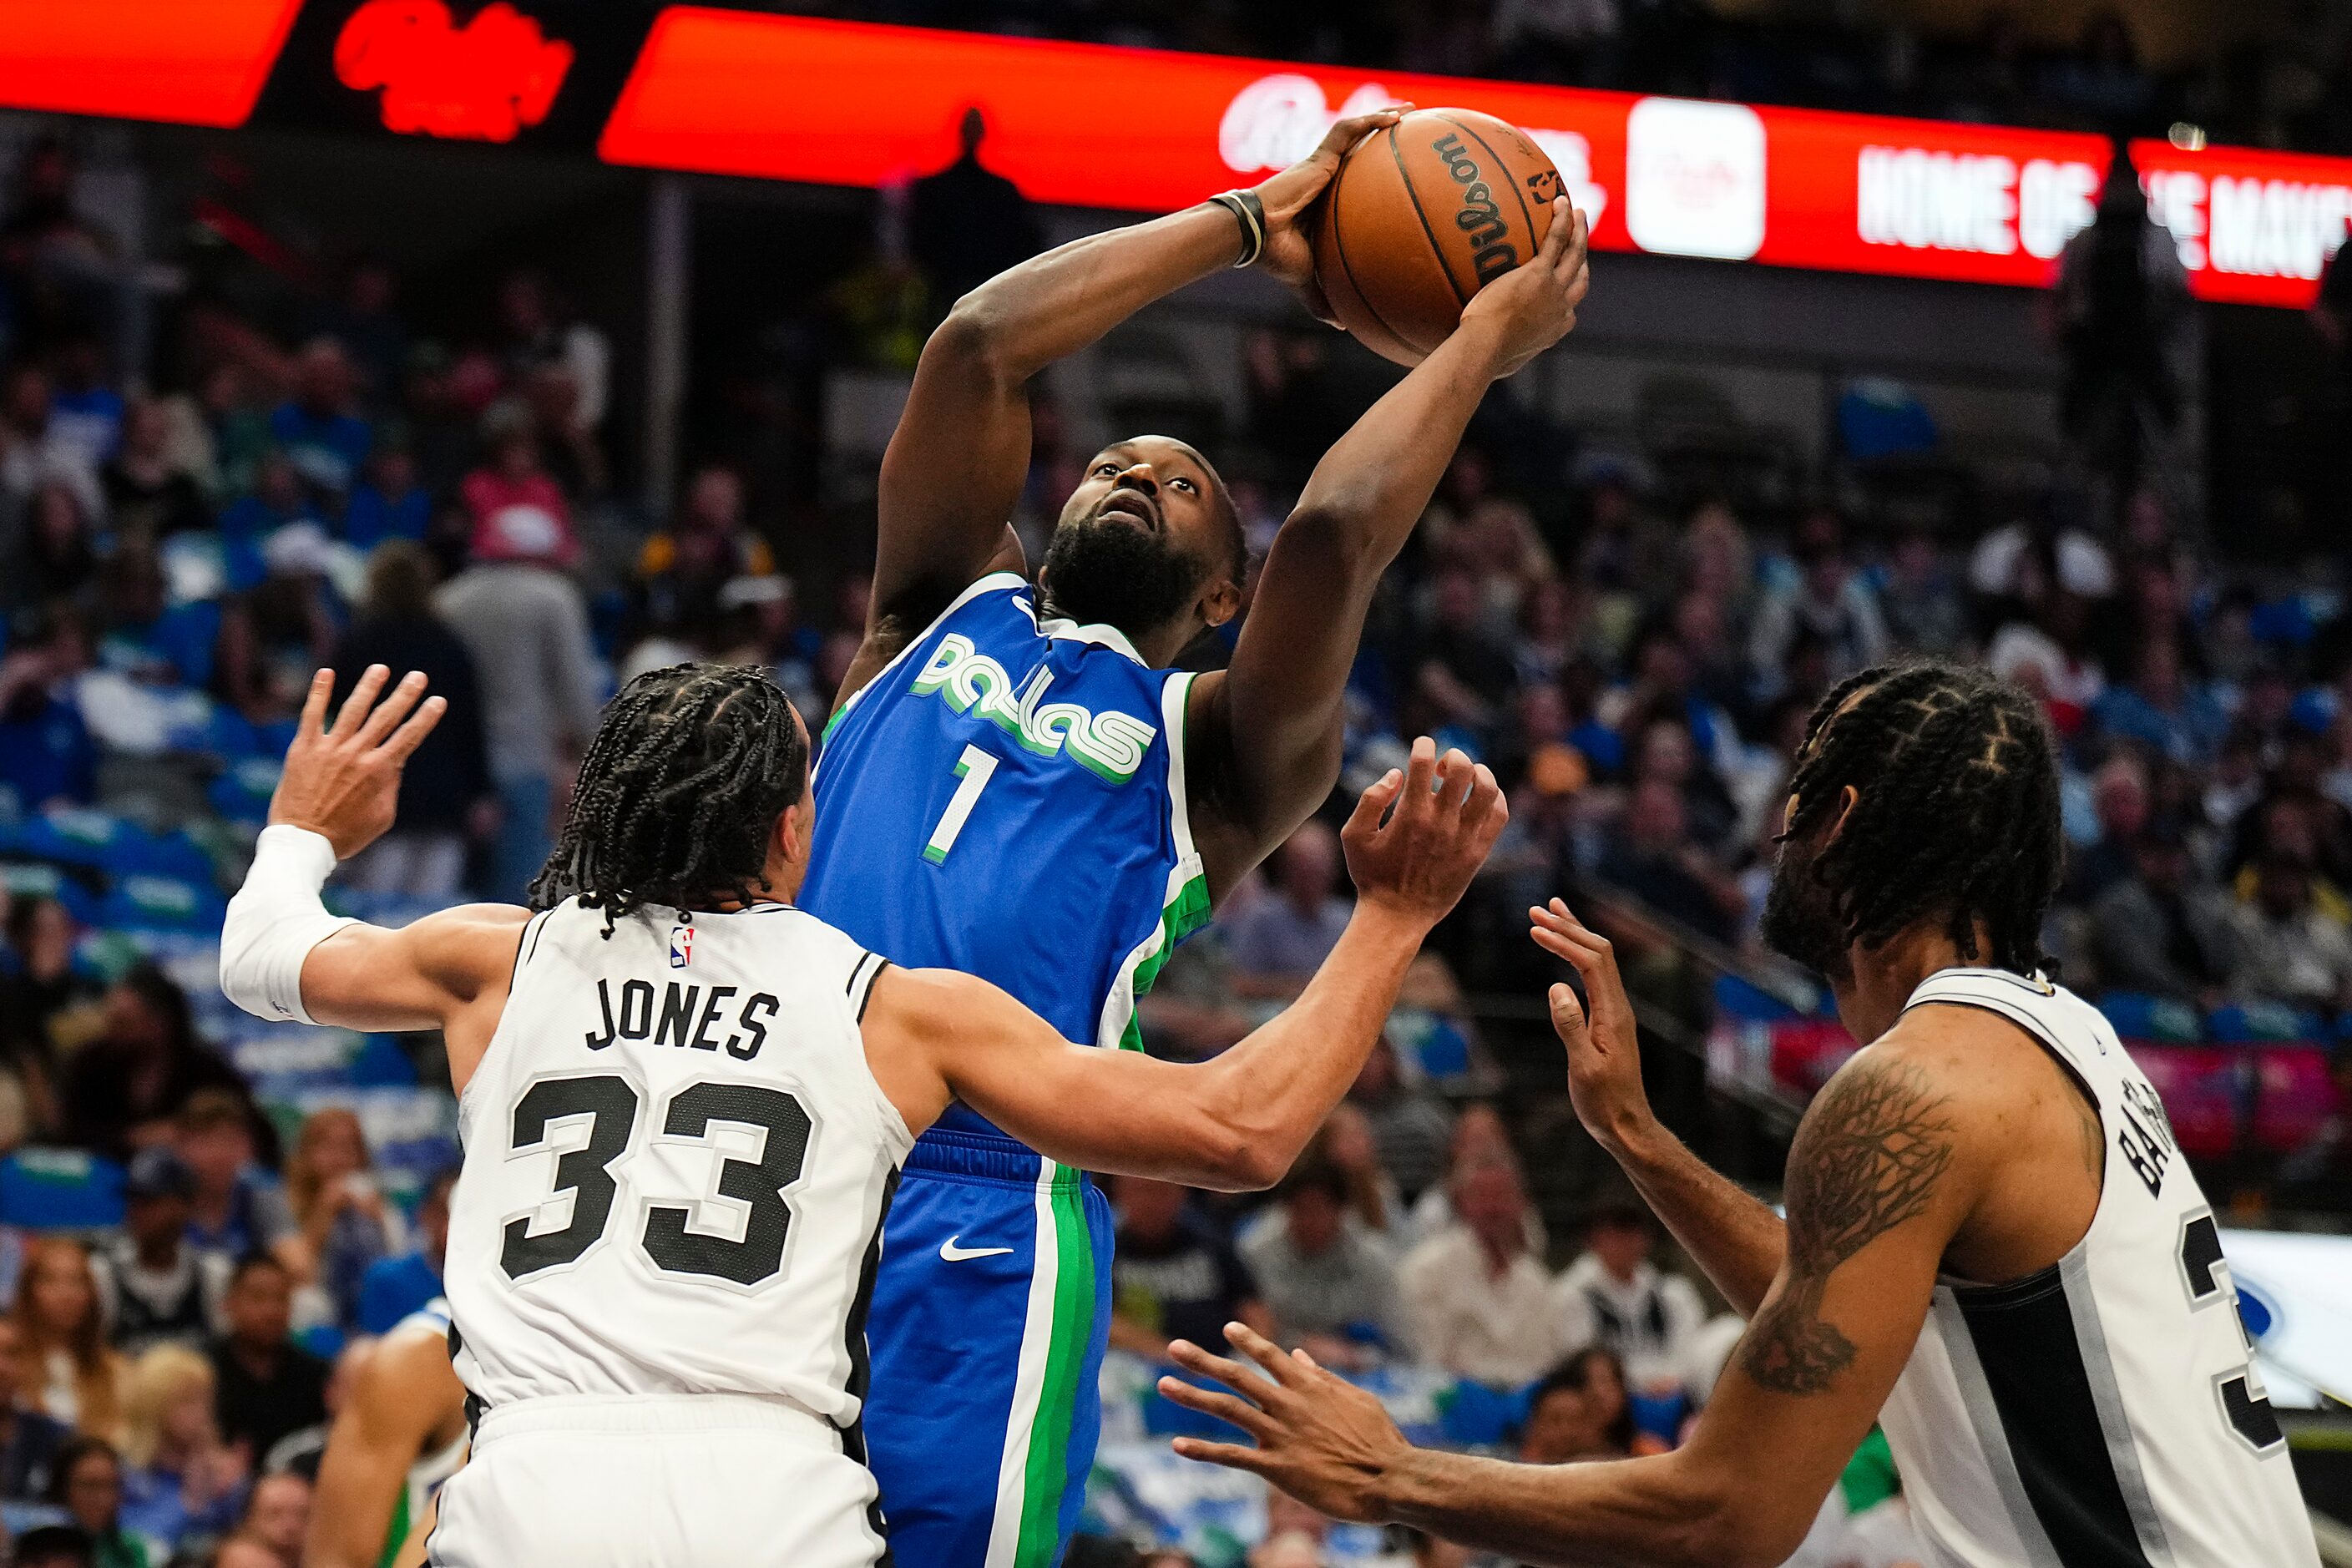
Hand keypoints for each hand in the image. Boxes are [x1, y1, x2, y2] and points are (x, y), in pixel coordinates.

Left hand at [268, 666, 446, 860]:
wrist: (303, 842)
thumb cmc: (346, 835)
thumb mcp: (383, 816)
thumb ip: (390, 786)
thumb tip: (393, 764)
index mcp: (379, 770)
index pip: (409, 736)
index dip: (425, 717)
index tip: (438, 701)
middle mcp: (356, 754)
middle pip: (385, 717)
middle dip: (404, 694)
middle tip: (418, 676)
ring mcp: (329, 748)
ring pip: (352, 709)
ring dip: (369, 686)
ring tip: (380, 669)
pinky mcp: (304, 749)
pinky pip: (311, 715)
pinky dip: (319, 693)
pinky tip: (327, 673)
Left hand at [1160, 1323, 1411, 1523]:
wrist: (1390, 1478)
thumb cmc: (1381, 1439)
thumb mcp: (1356, 1398)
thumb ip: (1323, 1377)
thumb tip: (1299, 1355)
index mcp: (1308, 1386)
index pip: (1269, 1355)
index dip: (1247, 1340)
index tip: (1227, 1327)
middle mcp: (1288, 1404)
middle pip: (1236, 1376)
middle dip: (1202, 1360)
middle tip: (1173, 1348)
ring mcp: (1279, 1434)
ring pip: (1226, 1408)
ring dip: (1192, 1395)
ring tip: (1163, 1385)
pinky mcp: (1277, 1467)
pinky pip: (1232, 1456)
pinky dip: (1203, 1450)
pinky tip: (1178, 1444)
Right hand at [1250, 107, 1408, 321]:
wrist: (1258, 236)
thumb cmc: (1277, 257)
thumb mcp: (1309, 282)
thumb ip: (1325, 299)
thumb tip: (1341, 327)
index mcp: (1325, 201)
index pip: (1353, 181)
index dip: (1373, 173)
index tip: (1398, 175)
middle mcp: (1326, 178)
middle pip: (1358, 150)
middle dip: (1383, 137)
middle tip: (1412, 132)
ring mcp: (1322, 164)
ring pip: (1356, 132)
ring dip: (1382, 118)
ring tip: (1409, 112)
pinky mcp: (1318, 155)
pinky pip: (1348, 131)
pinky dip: (1371, 121)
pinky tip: (1396, 117)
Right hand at [1341, 737, 1506, 926]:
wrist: (1398, 916)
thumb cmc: (1372, 875)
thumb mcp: (1354, 836)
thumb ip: (1370, 799)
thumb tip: (1396, 774)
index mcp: (1410, 814)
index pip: (1424, 762)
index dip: (1424, 744)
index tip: (1422, 746)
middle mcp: (1440, 823)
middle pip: (1462, 769)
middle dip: (1452, 756)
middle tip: (1442, 768)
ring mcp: (1463, 838)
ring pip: (1487, 788)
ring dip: (1479, 772)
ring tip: (1466, 778)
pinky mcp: (1478, 853)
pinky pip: (1499, 815)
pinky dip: (1494, 798)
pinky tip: (1479, 798)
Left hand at [1458, 199, 1590, 376]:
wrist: (1486, 348)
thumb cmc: (1482, 358)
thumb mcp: (1495, 361)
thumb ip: (1493, 353)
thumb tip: (1474, 354)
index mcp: (1552, 331)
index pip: (1568, 312)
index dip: (1570, 298)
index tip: (1567, 288)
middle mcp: (1560, 310)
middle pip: (1580, 279)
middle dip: (1583, 259)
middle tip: (1580, 242)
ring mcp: (1553, 290)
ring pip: (1575, 255)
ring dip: (1580, 233)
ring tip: (1578, 214)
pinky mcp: (1539, 273)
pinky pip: (1556, 240)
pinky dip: (1562, 221)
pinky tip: (1560, 202)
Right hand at [1529, 898, 1655, 1152]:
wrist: (1627, 1126)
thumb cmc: (1604, 1103)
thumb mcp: (1583, 1069)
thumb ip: (1570, 1027)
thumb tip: (1556, 987)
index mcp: (1613, 1013)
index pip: (1591, 962)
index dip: (1565, 940)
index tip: (1535, 929)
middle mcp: (1618, 1006)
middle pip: (1598, 952)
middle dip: (1569, 926)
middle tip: (1537, 908)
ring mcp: (1614, 1012)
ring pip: (1598, 961)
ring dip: (1574, 935)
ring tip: (1551, 913)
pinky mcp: (1607, 1020)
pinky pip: (1594, 976)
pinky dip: (1577, 956)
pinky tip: (1564, 953)